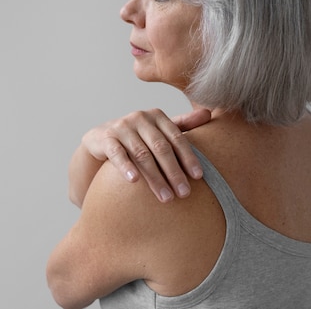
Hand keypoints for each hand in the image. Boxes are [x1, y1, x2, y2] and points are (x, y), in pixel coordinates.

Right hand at [69, 108, 210, 205]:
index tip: (199, 177)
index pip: (177, 138)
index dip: (188, 157)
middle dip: (174, 172)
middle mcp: (140, 118)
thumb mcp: (160, 130)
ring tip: (166, 197)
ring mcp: (122, 127)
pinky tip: (134, 181)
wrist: (101, 139)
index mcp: (157, 116)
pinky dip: (126, 166)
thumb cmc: (139, 137)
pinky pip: (117, 154)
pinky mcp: (105, 138)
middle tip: (184, 193)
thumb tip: (209, 113)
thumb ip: (183, 124)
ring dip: (155, 178)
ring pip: (142, 154)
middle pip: (161, 148)